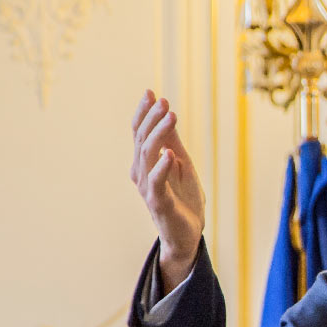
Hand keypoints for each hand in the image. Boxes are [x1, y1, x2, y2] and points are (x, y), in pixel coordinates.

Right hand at [130, 91, 205, 292]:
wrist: (187, 233)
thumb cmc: (183, 198)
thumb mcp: (181, 164)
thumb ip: (172, 142)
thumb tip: (167, 114)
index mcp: (145, 163)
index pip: (139, 133)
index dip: (144, 113)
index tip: (150, 92)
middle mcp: (141, 173)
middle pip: (142, 140)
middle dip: (152, 118)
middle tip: (164, 101)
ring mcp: (148, 188)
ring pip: (148, 156)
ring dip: (159, 134)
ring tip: (171, 116)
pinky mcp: (159, 203)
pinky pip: (157, 182)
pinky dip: (162, 167)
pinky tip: (170, 154)